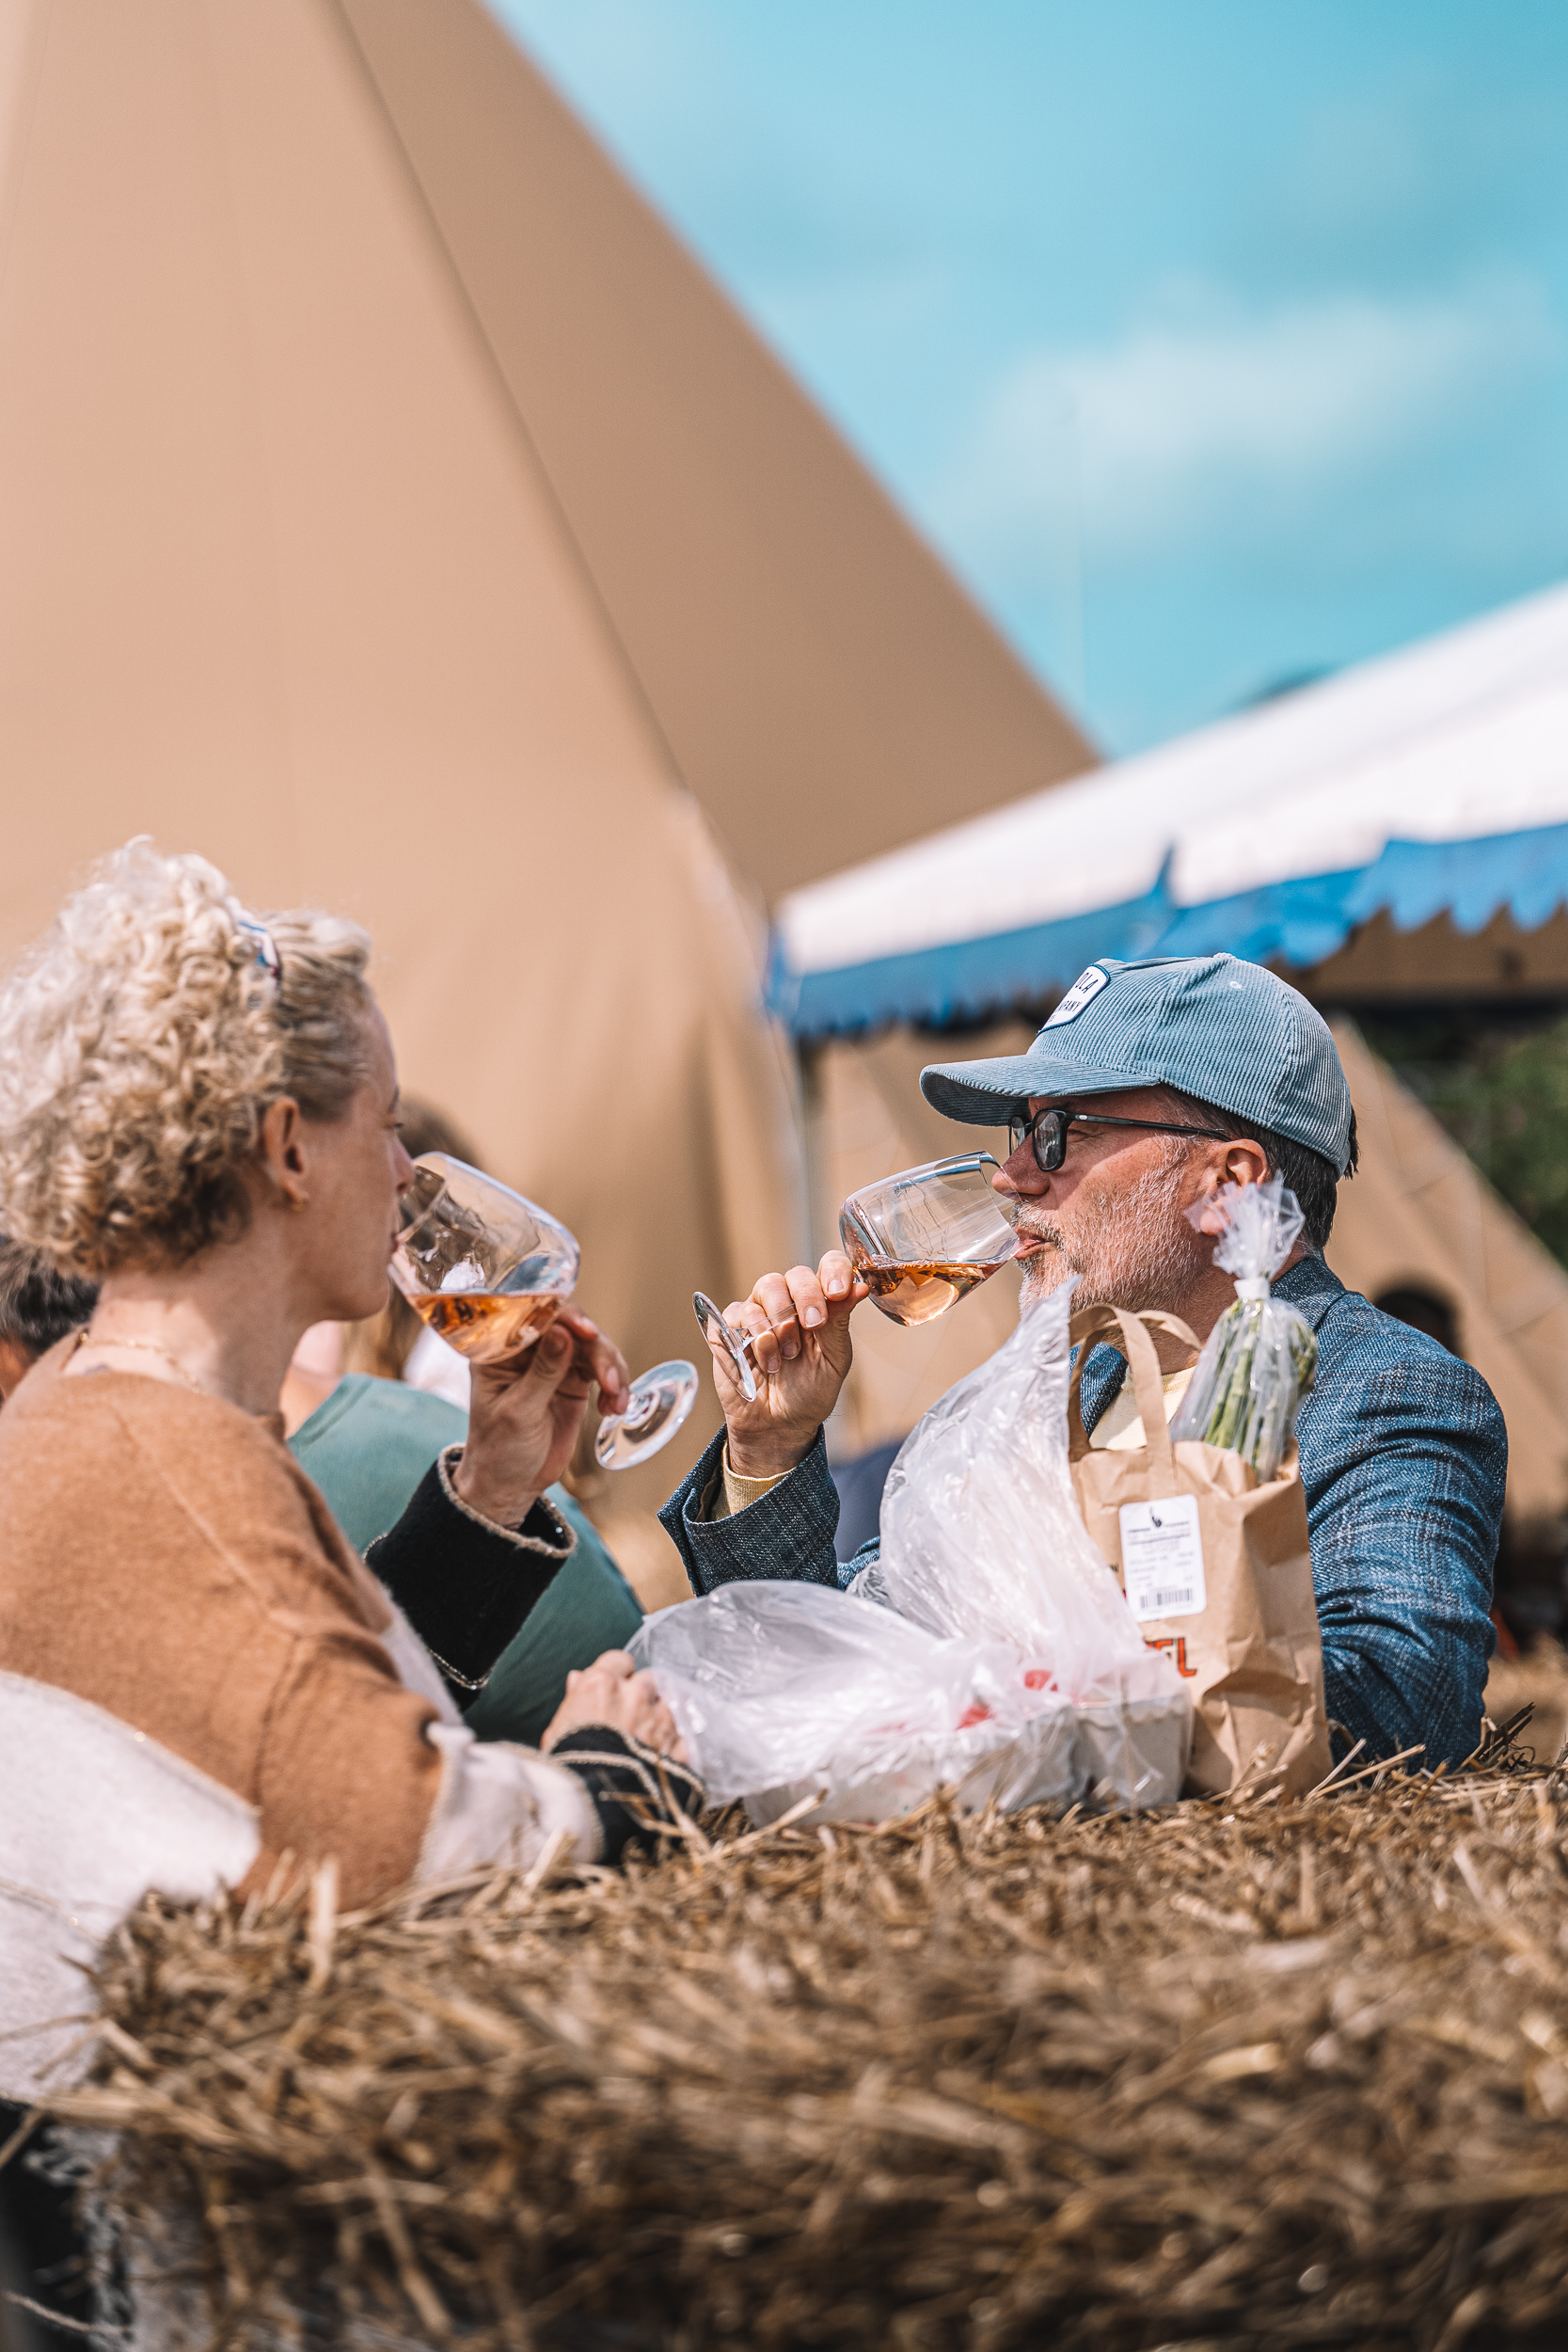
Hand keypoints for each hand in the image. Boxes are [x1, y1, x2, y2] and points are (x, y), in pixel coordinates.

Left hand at [453, 1308, 630, 1526]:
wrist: (511, 1485)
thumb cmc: (498, 1450)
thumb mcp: (518, 1412)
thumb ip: (542, 1372)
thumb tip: (562, 1332)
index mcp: (501, 1351)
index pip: (534, 1317)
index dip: (563, 1317)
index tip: (586, 1332)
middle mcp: (528, 1352)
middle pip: (571, 1328)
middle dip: (596, 1349)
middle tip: (609, 1377)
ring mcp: (553, 1365)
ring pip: (592, 1348)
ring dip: (611, 1369)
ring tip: (616, 1398)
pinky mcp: (574, 1383)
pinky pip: (603, 1372)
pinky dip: (615, 1387)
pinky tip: (614, 1408)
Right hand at [540, 1649, 685, 1761]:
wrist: (595, 1805)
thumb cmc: (568, 1766)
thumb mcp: (558, 1729)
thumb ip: (574, 1698)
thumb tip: (578, 1678)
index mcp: (603, 1684)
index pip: (619, 1660)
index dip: (616, 1674)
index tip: (612, 1688)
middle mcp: (637, 1695)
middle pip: (647, 1681)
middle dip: (640, 1694)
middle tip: (629, 1717)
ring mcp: (662, 1720)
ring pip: (668, 1705)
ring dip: (659, 1718)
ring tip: (645, 1741)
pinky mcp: (679, 1747)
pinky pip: (681, 1737)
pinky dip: (673, 1745)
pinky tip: (661, 1758)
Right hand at [704, 1252, 867, 1478]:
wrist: (777, 1425)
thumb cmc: (809, 1392)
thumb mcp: (834, 1360)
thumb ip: (840, 1321)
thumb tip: (860, 1286)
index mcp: (820, 1303)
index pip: (828, 1266)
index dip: (834, 1271)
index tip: (839, 1291)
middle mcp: (789, 1300)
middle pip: (794, 1274)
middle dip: (806, 1297)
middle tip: (812, 1325)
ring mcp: (758, 1311)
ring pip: (766, 1287)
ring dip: (780, 1322)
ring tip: (787, 1356)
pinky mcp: (730, 1326)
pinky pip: (739, 1312)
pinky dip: (754, 1337)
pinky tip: (765, 1362)